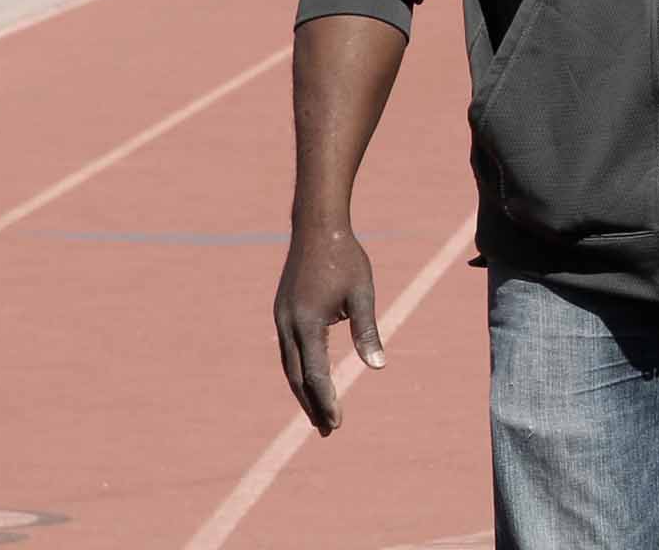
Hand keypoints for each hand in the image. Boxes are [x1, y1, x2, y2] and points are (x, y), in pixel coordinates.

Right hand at [274, 226, 384, 435]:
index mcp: (307, 323)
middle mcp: (288, 325)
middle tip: (328, 431)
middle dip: (313, 405)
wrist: (317, 229)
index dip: (326, 401)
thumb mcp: (362, 294)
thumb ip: (366, 331)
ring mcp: (281, 319)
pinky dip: (300, 371)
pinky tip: (311, 381)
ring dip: (305, 391)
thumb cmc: (345, 259)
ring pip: (290, 366)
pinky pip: (290, 351)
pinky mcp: (282, 313)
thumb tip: (377, 366)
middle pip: (298, 377)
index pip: (316, 374)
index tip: (336, 424)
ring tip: (319, 414)